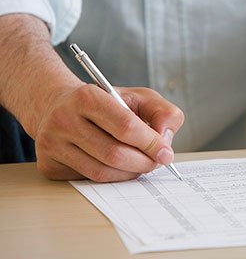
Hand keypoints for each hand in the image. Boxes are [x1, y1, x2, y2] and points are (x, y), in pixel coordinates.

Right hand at [33, 85, 183, 181]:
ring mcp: (52, 144)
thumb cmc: (107, 103)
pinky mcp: (49, 164)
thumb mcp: (139, 97)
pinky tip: (118, 167)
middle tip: (156, 162)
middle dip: (143, 163)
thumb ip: (163, 112)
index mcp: (87, 97)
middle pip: (114, 154)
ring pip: (102, 172)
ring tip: (140, 164)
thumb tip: (165, 141)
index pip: (126, 126)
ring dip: (129, 174)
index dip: (151, 143)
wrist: (60, 106)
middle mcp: (64, 119)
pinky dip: (111, 178)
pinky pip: (88, 180)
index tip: (165, 153)